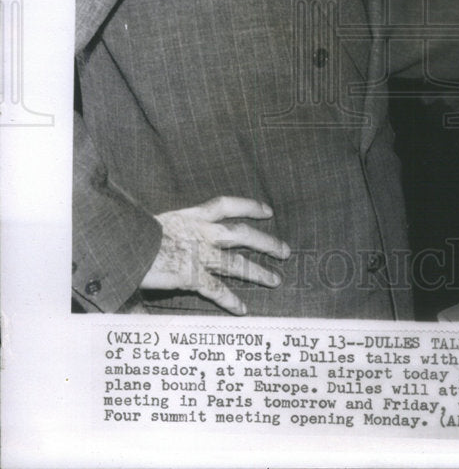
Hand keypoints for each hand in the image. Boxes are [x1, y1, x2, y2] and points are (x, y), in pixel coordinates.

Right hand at [140, 196, 289, 315]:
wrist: (118, 244)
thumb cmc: (128, 234)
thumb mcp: (150, 228)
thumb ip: (165, 238)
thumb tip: (169, 246)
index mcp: (190, 215)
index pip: (226, 205)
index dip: (249, 206)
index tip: (268, 211)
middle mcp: (199, 232)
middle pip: (242, 234)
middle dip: (266, 242)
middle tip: (284, 250)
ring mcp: (197, 254)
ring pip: (237, 262)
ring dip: (259, 271)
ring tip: (276, 280)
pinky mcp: (191, 276)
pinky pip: (217, 290)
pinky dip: (231, 300)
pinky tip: (243, 310)